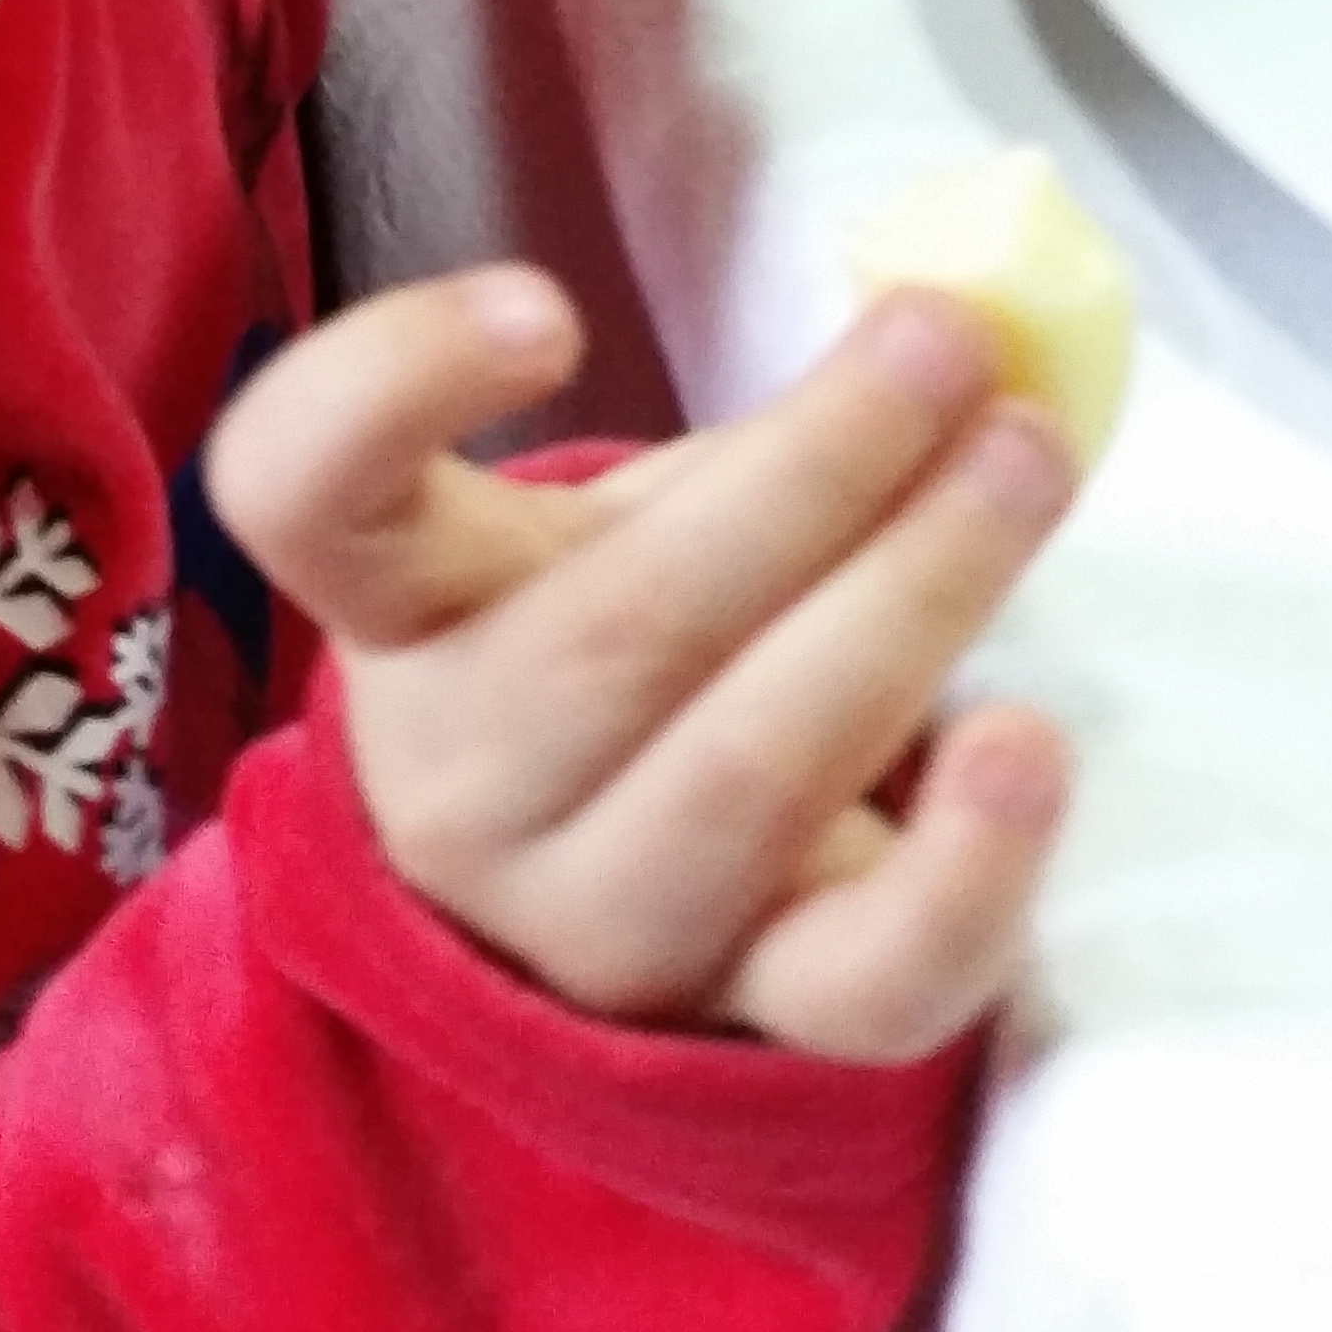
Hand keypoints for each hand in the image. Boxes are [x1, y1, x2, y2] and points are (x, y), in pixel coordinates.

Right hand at [208, 272, 1074, 1062]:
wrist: (592, 895)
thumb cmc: (614, 641)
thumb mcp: (610, 525)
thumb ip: (744, 450)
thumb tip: (957, 346)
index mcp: (399, 602)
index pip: (307, 492)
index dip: (397, 389)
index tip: (547, 308)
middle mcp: (458, 770)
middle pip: (614, 631)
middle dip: (816, 470)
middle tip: (949, 342)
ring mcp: (588, 918)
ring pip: (748, 775)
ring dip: (911, 602)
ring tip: (1024, 466)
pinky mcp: (735, 1022)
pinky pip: (853, 984)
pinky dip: (959, 870)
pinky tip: (1023, 744)